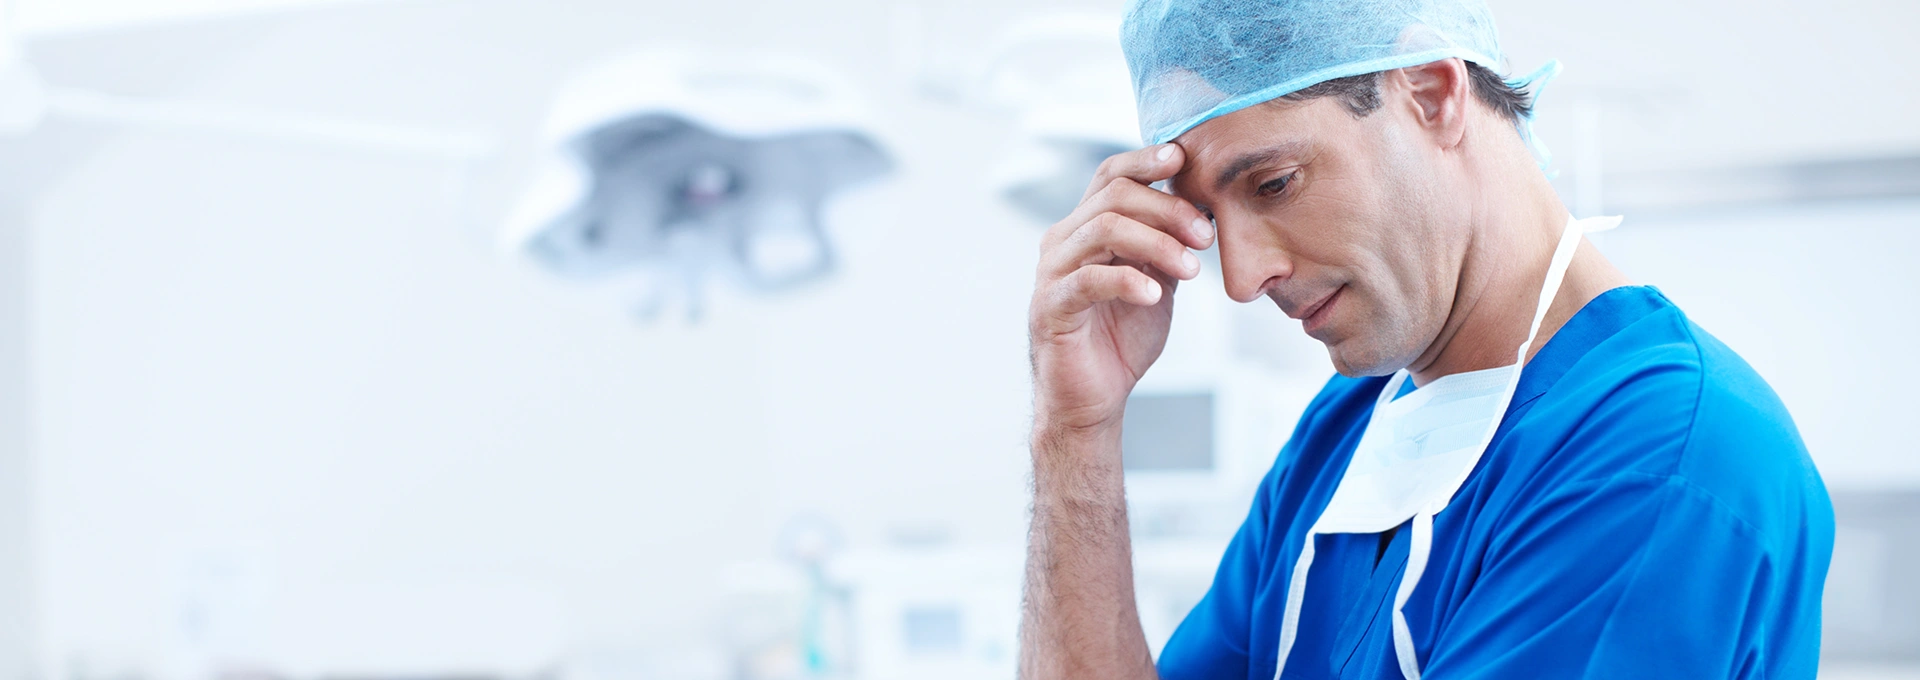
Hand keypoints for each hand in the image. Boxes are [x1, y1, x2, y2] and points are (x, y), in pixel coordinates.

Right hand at [1028, 144, 1214, 437]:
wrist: (1093, 397)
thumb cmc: (1121, 337)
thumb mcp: (1157, 279)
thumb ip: (1167, 243)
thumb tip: (1202, 206)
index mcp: (1085, 228)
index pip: (1111, 175)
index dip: (1145, 159)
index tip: (1184, 158)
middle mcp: (1063, 241)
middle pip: (1114, 195)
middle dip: (1168, 208)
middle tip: (1205, 236)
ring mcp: (1052, 272)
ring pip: (1105, 228)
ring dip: (1158, 244)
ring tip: (1191, 270)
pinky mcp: (1050, 307)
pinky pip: (1089, 279)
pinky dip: (1128, 280)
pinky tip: (1155, 293)